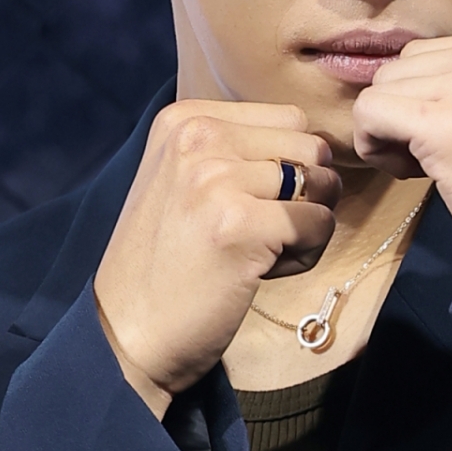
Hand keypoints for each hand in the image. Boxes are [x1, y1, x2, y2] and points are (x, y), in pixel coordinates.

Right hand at [93, 101, 339, 415]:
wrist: (128, 333)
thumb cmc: (169, 262)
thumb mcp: (186, 178)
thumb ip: (241, 150)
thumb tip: (324, 145)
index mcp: (185, 118)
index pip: (290, 119)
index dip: (289, 166)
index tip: (245, 205)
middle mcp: (198, 136)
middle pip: (311, 148)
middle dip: (304, 195)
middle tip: (259, 234)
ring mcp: (216, 178)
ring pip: (322, 185)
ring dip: (306, 227)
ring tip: (260, 252)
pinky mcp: (238, 224)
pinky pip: (320, 224)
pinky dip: (306, 255)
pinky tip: (261, 272)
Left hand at [350, 33, 451, 276]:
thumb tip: (400, 91)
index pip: (429, 55)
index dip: (425, 101)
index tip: (451, 142)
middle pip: (400, 68)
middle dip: (403, 113)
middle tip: (436, 160)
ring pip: (380, 88)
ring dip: (388, 132)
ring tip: (429, 168)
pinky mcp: (444, 122)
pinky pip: (368, 114)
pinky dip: (375, 147)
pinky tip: (414, 174)